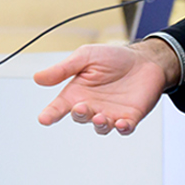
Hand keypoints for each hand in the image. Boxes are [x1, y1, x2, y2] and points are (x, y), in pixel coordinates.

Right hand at [34, 41, 172, 135]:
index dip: (50, 114)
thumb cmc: (115, 58)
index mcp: (77, 93)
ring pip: (101, 127)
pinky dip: (122, 128)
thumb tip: (38, 77)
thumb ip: (64, 68)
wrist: (145, 60)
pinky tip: (121, 123)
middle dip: (79, 115)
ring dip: (99, 124)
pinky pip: (124, 128)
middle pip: (80, 117)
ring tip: (100, 116)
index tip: (44, 118)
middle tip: (81, 107)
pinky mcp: (129, 117)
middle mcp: (92, 106)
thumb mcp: (86, 56)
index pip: (59, 107)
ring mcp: (110, 113)